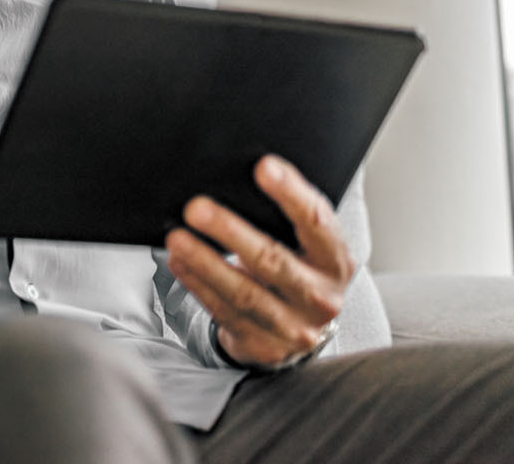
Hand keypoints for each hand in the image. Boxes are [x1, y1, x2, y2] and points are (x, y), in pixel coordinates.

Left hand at [165, 155, 355, 369]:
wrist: (301, 332)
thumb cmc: (298, 271)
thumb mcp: (305, 246)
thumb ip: (285, 218)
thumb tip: (245, 173)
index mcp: (336, 261)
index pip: (317, 221)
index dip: (291, 193)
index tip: (263, 167)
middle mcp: (321, 296)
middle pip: (273, 260)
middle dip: (231, 231)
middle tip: (196, 207)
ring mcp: (293, 326)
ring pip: (244, 292)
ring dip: (205, 262)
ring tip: (177, 238)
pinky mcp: (263, 345)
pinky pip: (224, 311)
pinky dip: (198, 284)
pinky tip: (179, 263)